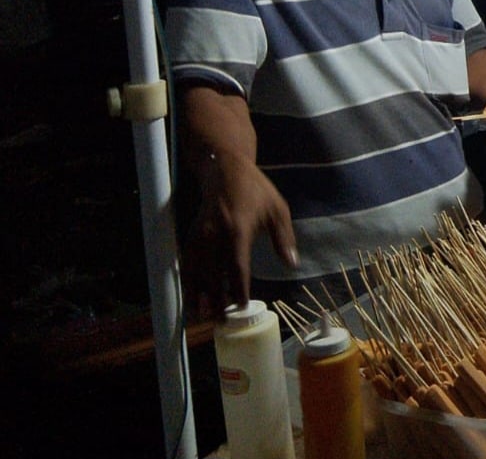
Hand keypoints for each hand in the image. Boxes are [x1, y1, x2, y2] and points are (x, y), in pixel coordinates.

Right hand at [185, 152, 296, 317]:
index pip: (237, 266)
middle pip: (212, 274)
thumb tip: (292, 264)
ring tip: (202, 316)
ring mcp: (200, 235)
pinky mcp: (191, 234)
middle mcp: (216, 234)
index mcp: (239, 229)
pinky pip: (187, 263)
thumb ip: (284, 238)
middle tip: (220, 321)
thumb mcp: (278, 209)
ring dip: (198, 295)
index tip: (241, 306)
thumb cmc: (256, 190)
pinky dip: (188, 280)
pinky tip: (191, 296)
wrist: (225, 170)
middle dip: (215, 300)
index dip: (238, 288)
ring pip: (196, 271)